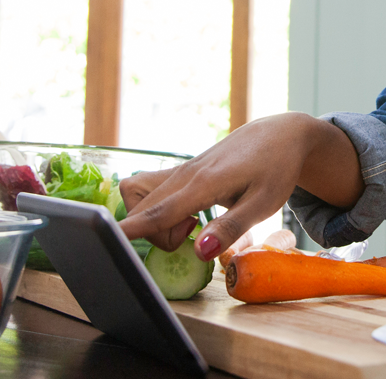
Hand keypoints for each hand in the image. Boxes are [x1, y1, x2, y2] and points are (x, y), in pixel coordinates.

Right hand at [117, 112, 360, 260]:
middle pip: (144, 213)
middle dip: (158, 237)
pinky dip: (160, 210)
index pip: (157, 212)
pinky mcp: (181, 171)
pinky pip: (152, 192)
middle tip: (195, 235)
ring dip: (158, 223)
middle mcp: (185, 175)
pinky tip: (189, 214)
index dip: (130, 231)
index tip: (106, 242)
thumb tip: (198, 251)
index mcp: (204, 183)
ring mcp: (180, 171)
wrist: (279, 135)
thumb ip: (230, 229)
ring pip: (143, 201)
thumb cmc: (276, 169)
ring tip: (192, 225)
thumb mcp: (264, 204)